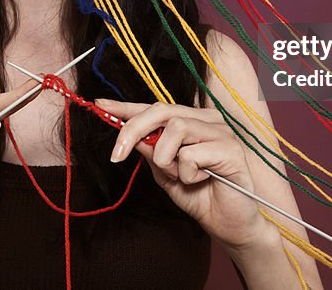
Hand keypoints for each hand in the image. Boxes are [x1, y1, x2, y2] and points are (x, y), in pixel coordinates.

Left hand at [97, 99, 268, 250]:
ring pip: (175, 129)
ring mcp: (221, 132)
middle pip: (162, 110)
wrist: (230, 226)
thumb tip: (129, 133)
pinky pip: (191, 154)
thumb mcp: (165, 174)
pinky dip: (187, 173)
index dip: (127, 107)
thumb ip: (151, 152)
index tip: (100, 105)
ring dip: (166, 159)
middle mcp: (208, 120)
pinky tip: (202, 181)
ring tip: (181, 176)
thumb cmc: (201, 197)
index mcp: (193, 121)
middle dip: (133, 131)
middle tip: (116, 155)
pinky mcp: (231, 149)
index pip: (155, 108)